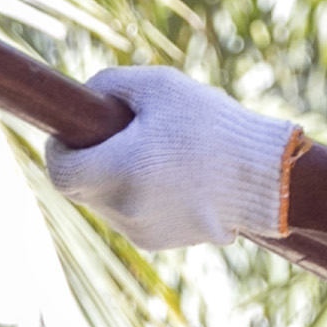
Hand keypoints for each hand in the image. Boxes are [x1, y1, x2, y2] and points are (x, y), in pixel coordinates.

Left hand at [42, 65, 297, 251]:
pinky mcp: (161, 242)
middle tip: (117, 135)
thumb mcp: (159, 85)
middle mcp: (124, 209)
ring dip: (115, 180)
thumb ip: (109, 84)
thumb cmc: (212, 124)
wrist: (266, 177)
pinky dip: (140, 197)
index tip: (72, 133)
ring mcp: (141, 231)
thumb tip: (84, 98)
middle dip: (90, 161)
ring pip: (107, 203)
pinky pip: (133, 216)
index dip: (59, 149)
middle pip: (81, 188)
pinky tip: (173, 177)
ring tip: (155, 154)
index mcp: (118, 171)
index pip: (59, 171)